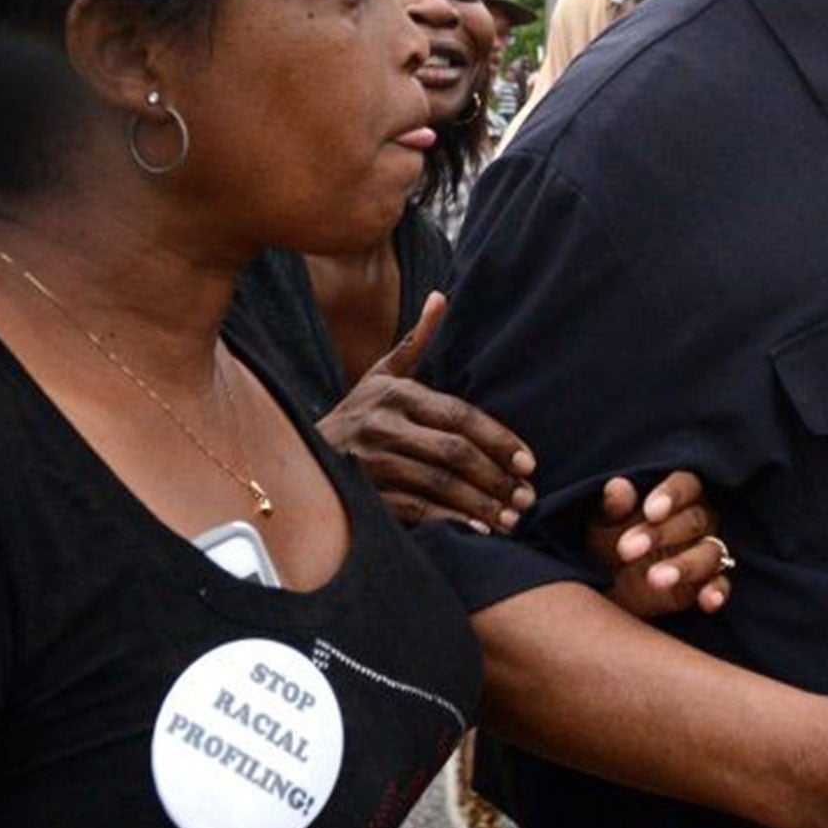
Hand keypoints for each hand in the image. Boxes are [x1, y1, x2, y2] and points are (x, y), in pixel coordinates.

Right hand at [318, 292, 535, 532]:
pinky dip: (450, 522)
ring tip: (513, 518)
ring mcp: (370, 462)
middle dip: (496, 478)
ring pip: (438, 483)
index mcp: (394, 392)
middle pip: (453, 452)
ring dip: (481, 505)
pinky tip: (478, 531)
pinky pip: (416, 510)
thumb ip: (416, 341)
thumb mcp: (382, 375)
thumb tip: (441, 297)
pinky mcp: (363, 495)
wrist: (298, 456)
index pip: (459, 415)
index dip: (499, 439)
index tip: (530, 462)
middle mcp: (381, 424)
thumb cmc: (358, 414)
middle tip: (528, 497)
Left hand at [586, 471, 730, 617]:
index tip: (650, 511)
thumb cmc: (606, 543)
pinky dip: (717, 592)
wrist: (607, 587)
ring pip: (710, 552)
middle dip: (662, 535)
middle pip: (695, 520)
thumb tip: (619, 486)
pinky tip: (707, 601)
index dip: (672, 495)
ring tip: (655, 579)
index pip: (685, 485)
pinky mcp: (707, 584)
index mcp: (676, 498)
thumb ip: (613, 506)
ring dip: (686, 565)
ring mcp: (706, 553)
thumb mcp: (601, 525)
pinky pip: (721, 584)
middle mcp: (698, 521)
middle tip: (625, 550)